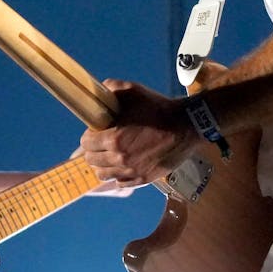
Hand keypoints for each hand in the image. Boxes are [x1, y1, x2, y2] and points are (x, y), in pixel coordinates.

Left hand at [79, 79, 200, 186]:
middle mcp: (120, 158)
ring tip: (110, 155)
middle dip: (94, 150)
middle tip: (102, 142)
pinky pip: (120, 183)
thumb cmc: (159, 108)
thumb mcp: (134, 91)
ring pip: (103, 174)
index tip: (96, 131)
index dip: (89, 135)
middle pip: (92, 160)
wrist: (186, 126)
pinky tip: (123, 166)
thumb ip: (112, 88)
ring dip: (103, 164)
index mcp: (114, 138)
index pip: (86, 143)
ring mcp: (132, 171)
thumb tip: (100, 90)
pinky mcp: (144, 178)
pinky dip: (118, 175)